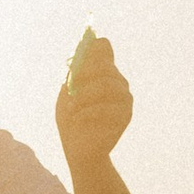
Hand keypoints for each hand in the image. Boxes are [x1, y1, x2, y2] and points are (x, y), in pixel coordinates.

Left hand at [54, 34, 132, 167]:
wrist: (78, 148)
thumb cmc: (72, 118)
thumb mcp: (68, 92)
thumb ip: (77, 71)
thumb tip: (89, 45)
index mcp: (102, 72)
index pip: (103, 48)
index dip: (90, 50)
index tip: (75, 63)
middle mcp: (117, 81)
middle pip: (103, 65)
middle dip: (82, 76)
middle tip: (70, 89)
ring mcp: (124, 97)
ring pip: (105, 85)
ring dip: (83, 96)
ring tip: (72, 108)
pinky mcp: (126, 115)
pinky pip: (107, 107)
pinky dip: (87, 112)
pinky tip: (79, 119)